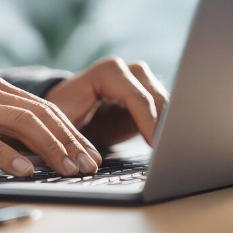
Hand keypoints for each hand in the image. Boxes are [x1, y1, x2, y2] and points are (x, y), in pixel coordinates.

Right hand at [0, 78, 101, 177]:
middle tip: (87, 165)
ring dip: (48, 147)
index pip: (42, 108)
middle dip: (68, 140)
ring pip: (18, 122)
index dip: (70, 131)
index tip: (89, 154)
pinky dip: (7, 155)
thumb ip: (0, 131)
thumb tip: (38, 154)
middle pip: (37, 113)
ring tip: (67, 168)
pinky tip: (24, 170)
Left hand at [45, 57, 168, 148]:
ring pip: (166, 104)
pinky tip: (166, 147)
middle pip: (156, 98)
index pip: (135, 97)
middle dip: (164, 125)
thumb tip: (85, 160)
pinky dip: (167, 129)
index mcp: (106, 72)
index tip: (155, 145)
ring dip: (169, 127)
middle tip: (168, 152)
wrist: (68, 111)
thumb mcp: (62, 123)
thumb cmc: (63, 115)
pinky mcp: (149, 96)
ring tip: (170, 152)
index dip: (148, 122)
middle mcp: (128, 72)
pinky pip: (165, 112)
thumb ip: (75, 135)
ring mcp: (142, 82)